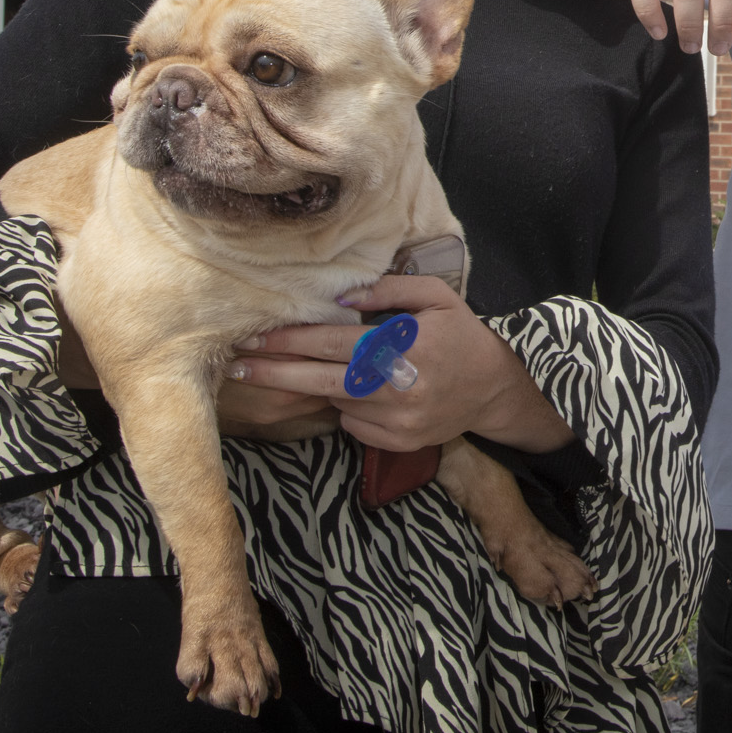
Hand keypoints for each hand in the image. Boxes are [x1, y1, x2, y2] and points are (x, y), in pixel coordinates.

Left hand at [224, 276, 575, 454]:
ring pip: (336, 403)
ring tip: (292, 371)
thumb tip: (342, 297)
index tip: (256, 338)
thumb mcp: (435, 296)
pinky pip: (354, 425)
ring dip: (314, 387)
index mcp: (405, 346)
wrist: (495, 387)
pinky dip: (347, 407)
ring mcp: (400, 420)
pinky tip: (359, 391)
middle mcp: (400, 386)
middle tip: (236, 368)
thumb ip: (389, 290)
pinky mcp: (400, 442)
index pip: (335, 343)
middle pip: (322, 381)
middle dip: (275, 374)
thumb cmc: (460, 333)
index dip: (292, 341)